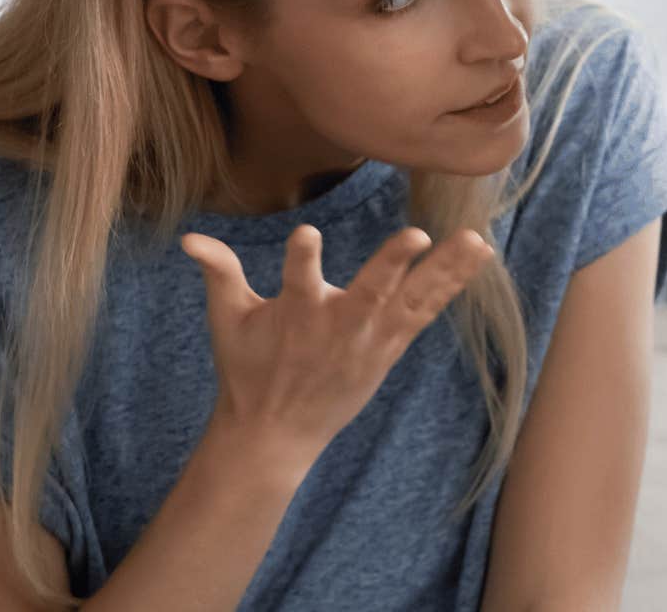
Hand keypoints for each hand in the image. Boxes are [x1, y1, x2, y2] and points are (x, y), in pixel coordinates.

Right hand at [181, 223, 492, 462]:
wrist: (275, 432)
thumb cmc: (248, 369)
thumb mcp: (226, 321)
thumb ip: (219, 273)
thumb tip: (188, 237)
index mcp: (296, 314)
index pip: (298, 280)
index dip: (302, 258)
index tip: (307, 235)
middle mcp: (339, 326)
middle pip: (371, 292)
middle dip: (392, 265)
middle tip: (417, 236)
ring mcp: (371, 339)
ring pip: (412, 300)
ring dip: (445, 270)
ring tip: (477, 240)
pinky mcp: (390, 348)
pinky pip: (426, 312)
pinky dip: (450, 286)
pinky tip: (477, 257)